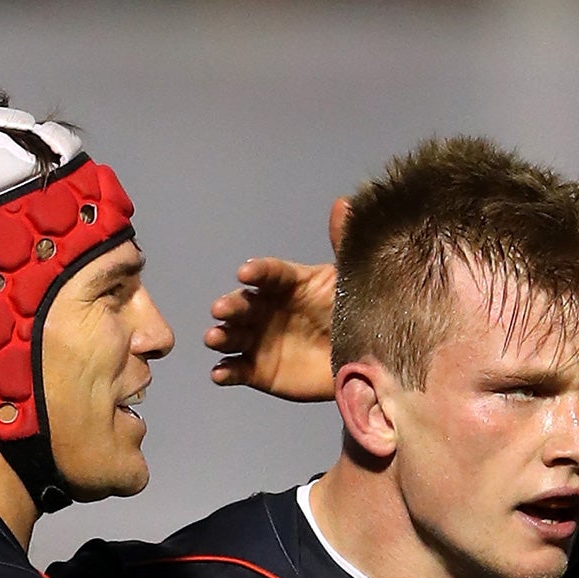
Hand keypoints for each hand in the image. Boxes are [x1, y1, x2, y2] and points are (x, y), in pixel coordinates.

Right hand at [204, 196, 346, 401]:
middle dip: (230, 306)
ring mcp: (259, 340)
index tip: (246, 272)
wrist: (363, 364)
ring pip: (233, 336)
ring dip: (221, 336)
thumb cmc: (355, 315)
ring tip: (214, 337)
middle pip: (243, 304)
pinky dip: (226, 372)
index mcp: (288, 284)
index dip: (257, 271)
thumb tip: (345, 203)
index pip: (270, 274)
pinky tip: (219, 374)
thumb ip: (343, 245)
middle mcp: (267, 309)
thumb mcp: (351, 280)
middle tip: (221, 308)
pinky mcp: (257, 370)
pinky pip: (237, 371)